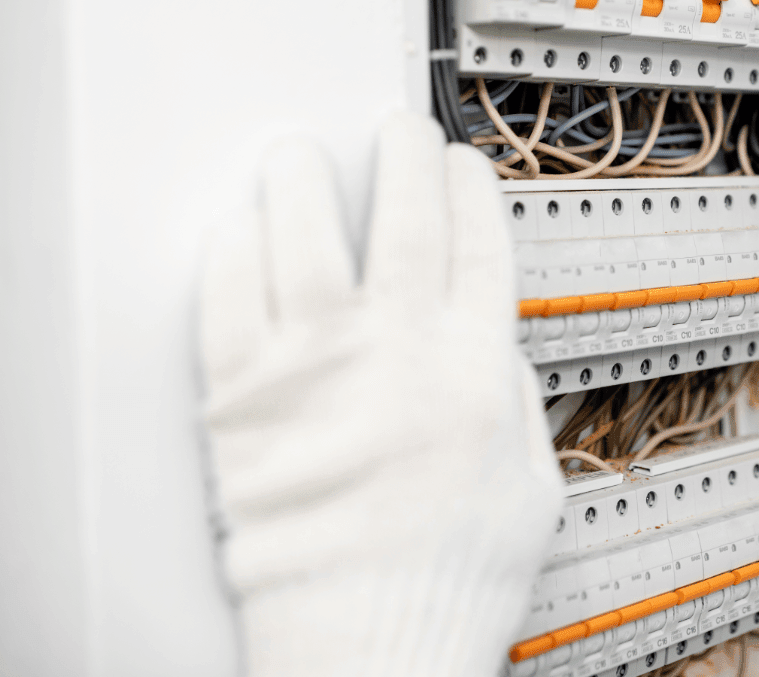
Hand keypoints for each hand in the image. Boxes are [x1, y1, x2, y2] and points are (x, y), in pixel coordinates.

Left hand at [198, 112, 560, 676]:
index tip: (460, 167)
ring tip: (299, 155)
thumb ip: (513, 404)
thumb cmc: (448, 585)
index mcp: (473, 371)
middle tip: (392, 132)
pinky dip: (232, 251)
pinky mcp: (242, 401)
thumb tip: (490, 348)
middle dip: (400, 156)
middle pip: (400, 217)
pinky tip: (240, 227)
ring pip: (303, 236)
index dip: (469, 190)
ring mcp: (314, 370)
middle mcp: (397, 353)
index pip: (477, 244)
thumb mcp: (531, 490)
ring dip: (303, 180)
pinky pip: (228, 301)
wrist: (368, 648)